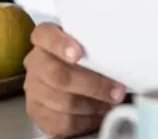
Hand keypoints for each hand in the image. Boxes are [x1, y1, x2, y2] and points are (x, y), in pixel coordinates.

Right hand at [24, 22, 128, 137]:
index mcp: (45, 39)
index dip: (60, 44)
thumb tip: (123, 57)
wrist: (68, 83)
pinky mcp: (37, 112)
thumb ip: (96, 46)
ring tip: (110, 103)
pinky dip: (85, 120)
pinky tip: (97, 115)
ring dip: (93, 105)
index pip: (44, 35)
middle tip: (117, 91)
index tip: (78, 53)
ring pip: (63, 101)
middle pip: (58, 74)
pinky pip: (62, 121)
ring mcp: (33, 88)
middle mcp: (36, 62)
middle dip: (92, 84)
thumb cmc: (85, 59)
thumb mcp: (89, 46)